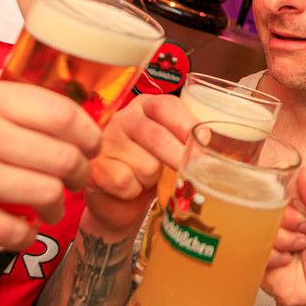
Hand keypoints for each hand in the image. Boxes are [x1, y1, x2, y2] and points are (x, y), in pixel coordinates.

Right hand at [0, 75, 100, 256]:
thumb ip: (6, 92)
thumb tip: (65, 82)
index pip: (62, 111)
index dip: (90, 132)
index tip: (92, 144)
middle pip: (65, 156)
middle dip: (81, 173)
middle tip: (76, 179)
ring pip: (49, 194)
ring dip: (57, 206)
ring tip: (49, 207)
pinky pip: (19, 231)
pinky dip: (26, 235)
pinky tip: (19, 228)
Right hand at [82, 94, 195, 236]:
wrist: (118, 199)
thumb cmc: (150, 166)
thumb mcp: (170, 145)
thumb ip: (187, 137)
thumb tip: (210, 141)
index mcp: (145, 106)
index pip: (166, 106)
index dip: (187, 124)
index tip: (205, 140)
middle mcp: (122, 118)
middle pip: (157, 137)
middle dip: (180, 157)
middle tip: (195, 170)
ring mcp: (104, 142)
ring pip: (145, 165)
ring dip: (153, 179)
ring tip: (146, 178)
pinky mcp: (94, 168)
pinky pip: (126, 182)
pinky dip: (134, 191)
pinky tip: (129, 187)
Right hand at [263, 167, 305, 305]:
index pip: (293, 177)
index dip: (295, 190)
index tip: (305, 207)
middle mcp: (290, 212)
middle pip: (274, 195)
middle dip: (291, 217)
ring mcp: (273, 230)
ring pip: (262, 218)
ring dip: (284, 238)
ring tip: (299, 250)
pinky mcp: (258, 249)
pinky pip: (254, 242)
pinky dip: (273, 254)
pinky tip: (286, 261)